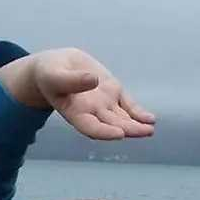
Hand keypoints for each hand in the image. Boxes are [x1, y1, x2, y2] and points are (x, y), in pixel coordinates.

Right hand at [0, 47, 154, 140]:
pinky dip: (139, 113)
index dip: (105, 132)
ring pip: (123, 118)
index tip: (119, 134)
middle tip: (145, 131)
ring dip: (137, 125)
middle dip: (129, 129)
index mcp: (75, 113)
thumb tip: (93, 80)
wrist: (57, 66)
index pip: (91, 127)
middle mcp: (92, 113)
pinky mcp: (113, 92)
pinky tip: (150, 119)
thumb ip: (71, 80)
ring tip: (150, 128)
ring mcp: (104, 104)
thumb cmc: (49, 74)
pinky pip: (128, 105)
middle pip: (112, 125)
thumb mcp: (54, 75)